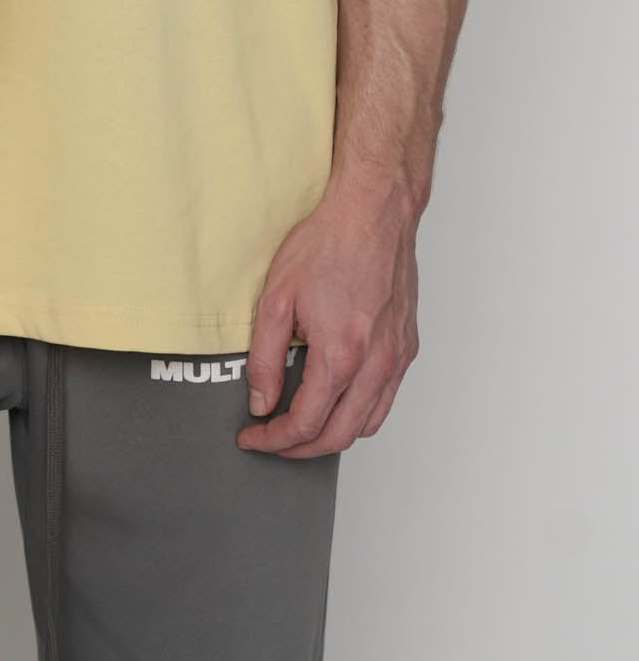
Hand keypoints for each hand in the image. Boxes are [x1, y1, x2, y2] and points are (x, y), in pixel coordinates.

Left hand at [238, 179, 419, 457]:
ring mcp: (397, 356)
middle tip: (273, 441)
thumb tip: (261, 400)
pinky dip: (359, 412)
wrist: (373, 212)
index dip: (274, 440)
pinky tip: (336, 398)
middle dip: (301, 448)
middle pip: (339, 436)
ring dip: (333, 434)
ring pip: (368, 423)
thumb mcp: (276, 300)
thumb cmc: (328, 244)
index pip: (305, 424)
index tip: (253, 437)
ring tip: (301, 425)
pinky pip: (385, 397)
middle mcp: (376, 364)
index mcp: (341, 355)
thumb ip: (265, 358)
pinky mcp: (406, 346)